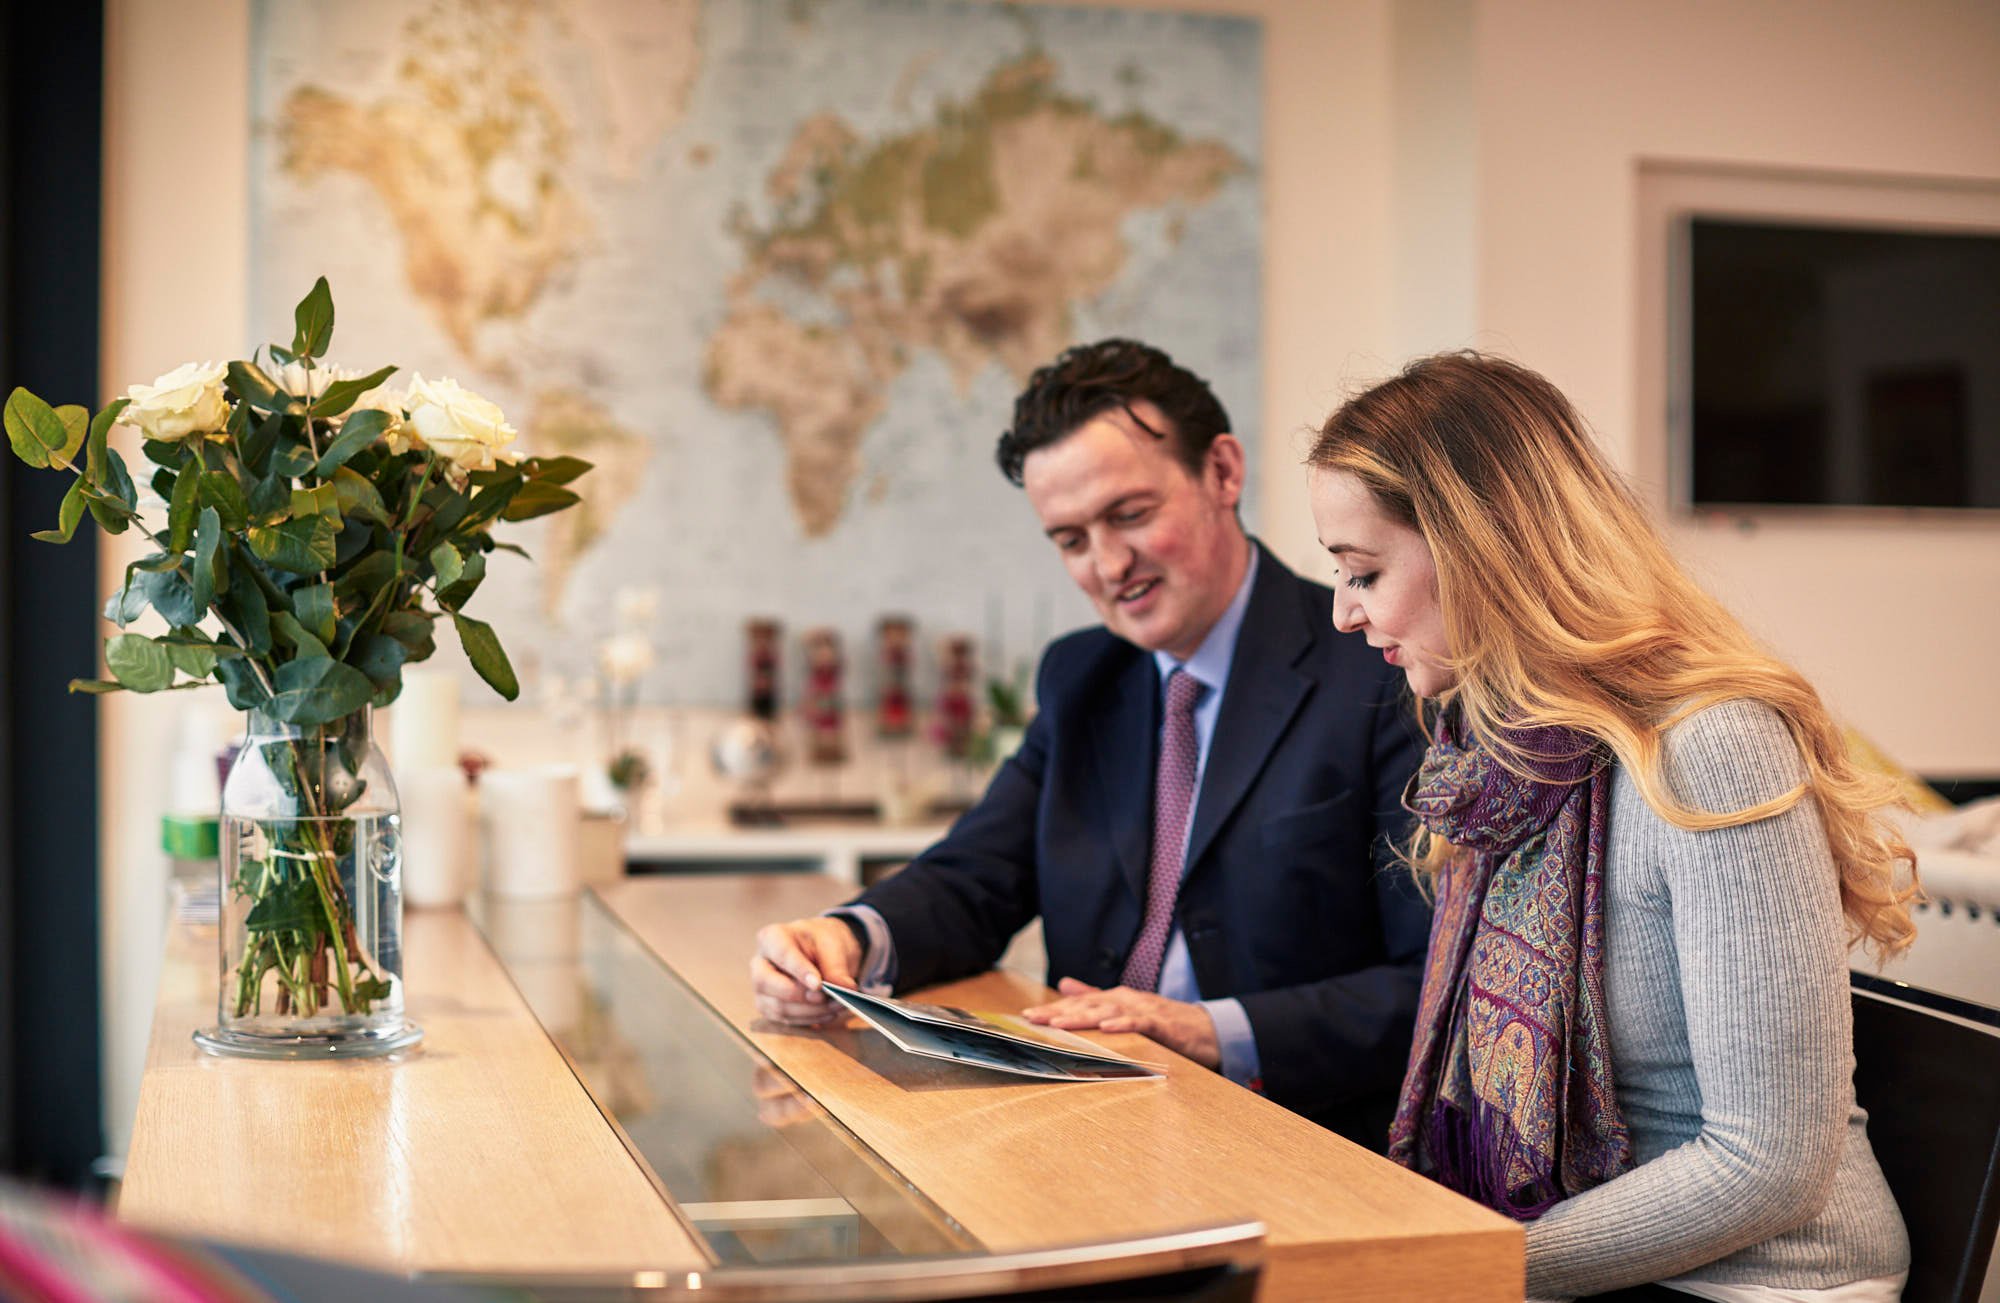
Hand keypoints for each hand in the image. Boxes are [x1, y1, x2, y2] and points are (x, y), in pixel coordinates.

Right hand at [751, 916, 861, 1024]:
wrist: (822, 952)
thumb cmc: (822, 942)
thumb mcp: (834, 945)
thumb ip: (837, 967)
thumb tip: (846, 988)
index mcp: (772, 937)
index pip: (781, 954)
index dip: (799, 971)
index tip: (818, 985)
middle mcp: (760, 964)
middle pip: (766, 983)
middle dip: (798, 994)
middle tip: (825, 997)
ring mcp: (762, 989)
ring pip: (778, 1006)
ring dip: (810, 1011)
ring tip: (836, 1005)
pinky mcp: (770, 1008)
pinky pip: (786, 1019)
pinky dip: (810, 1019)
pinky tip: (829, 1013)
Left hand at [1022, 977, 1219, 1068]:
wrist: (1210, 1030)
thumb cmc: (1166, 1023)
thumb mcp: (1127, 1010)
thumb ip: (1096, 997)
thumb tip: (1065, 984)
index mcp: (1117, 999)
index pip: (1080, 1003)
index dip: (1054, 1008)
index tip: (1026, 1016)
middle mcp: (1128, 1000)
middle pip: (1089, 1005)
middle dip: (1059, 1011)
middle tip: (1032, 1019)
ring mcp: (1146, 1010)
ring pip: (1110, 1012)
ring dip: (1084, 1017)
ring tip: (1060, 1022)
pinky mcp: (1164, 1025)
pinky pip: (1142, 1023)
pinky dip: (1125, 1024)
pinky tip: (1108, 1028)